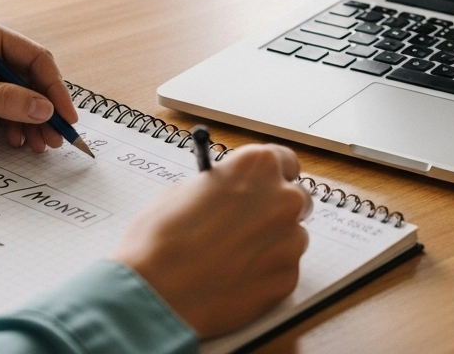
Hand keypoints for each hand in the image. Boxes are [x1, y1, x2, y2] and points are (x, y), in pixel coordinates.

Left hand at [0, 14, 78, 149]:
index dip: (54, 87)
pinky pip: (4, 117)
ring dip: (32, 123)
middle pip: (31, 82)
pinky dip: (15, 130)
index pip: (34, 58)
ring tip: (38, 147)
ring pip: (20, 102)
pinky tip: (17, 143)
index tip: (65, 116)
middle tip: (54, 140)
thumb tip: (44, 108)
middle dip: (45, 110)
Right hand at [112, 144, 312, 338]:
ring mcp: (290, 240)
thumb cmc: (160, 239)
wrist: (158, 292)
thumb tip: (226, 194)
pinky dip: (266, 273)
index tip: (263, 186)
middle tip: (246, 226)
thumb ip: (219, 187)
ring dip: (271, 243)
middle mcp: (282, 198)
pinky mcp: (288, 277)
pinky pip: (284, 269)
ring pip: (291, 237)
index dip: (272, 176)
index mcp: (256, 166)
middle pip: (295, 199)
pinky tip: (235, 279)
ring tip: (232, 258)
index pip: (285, 161)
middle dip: (275, 211)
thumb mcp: (182, 192)